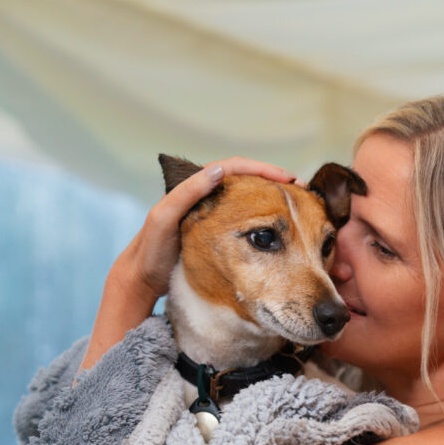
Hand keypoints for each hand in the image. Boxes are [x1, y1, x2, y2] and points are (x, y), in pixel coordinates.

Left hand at [118, 157, 296, 300]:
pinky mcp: (216, 230)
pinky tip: (279, 227)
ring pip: (248, 197)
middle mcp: (205, 194)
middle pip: (246, 178)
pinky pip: (245, 217)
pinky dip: (265, 218)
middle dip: (274, 181)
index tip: (287, 180)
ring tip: (296, 204)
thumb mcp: (164, 218)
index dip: (263, 170)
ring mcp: (212, 212)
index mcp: (193, 184)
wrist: (143, 277)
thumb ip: (187, 193)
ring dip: (273, 199)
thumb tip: (219, 170)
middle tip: (300, 190)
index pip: (235, 167)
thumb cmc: (152, 250)